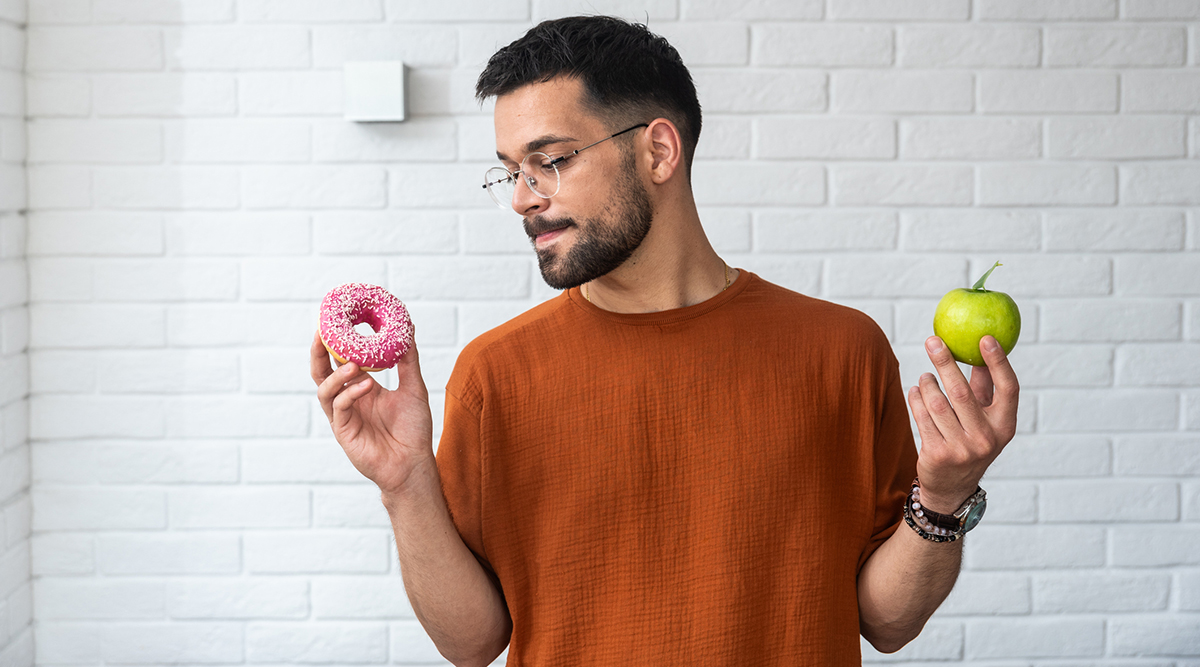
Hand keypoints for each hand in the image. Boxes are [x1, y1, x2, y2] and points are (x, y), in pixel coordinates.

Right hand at [310, 331, 434, 495]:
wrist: (414, 463)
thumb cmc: (414, 429)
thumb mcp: (414, 388)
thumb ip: (408, 360)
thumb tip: (408, 329)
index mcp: (361, 388)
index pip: (339, 361)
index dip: (334, 343)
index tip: (335, 320)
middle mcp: (348, 400)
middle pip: (321, 373)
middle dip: (319, 352)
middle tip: (323, 332)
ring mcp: (343, 416)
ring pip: (325, 390)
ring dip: (337, 374)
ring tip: (354, 364)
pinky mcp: (344, 432)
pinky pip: (340, 408)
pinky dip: (350, 394)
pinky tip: (366, 386)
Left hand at [908, 334, 1019, 513]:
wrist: (952, 487)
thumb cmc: (970, 440)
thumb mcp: (985, 419)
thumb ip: (984, 388)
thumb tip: (978, 348)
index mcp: (1005, 426)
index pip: (1008, 389)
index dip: (999, 362)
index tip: (986, 338)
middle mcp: (986, 439)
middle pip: (963, 392)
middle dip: (945, 362)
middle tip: (932, 341)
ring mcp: (961, 449)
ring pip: (937, 403)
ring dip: (927, 383)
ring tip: (925, 376)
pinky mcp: (937, 454)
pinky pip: (922, 416)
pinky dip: (916, 398)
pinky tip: (915, 390)